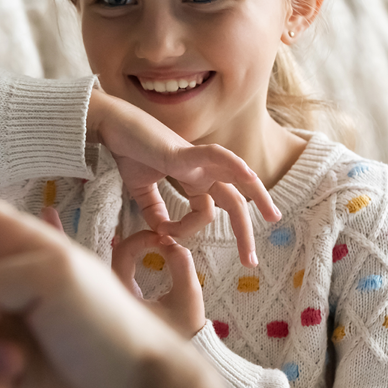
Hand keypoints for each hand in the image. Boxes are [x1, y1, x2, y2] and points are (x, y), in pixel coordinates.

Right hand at [87, 88, 279, 267]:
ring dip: (258, 196)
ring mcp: (196, 159)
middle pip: (233, 201)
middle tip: (251, 261)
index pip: (206, 212)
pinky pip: (216, 156)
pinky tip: (249, 175)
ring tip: (272, 217)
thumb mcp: (142, 191)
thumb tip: (162, 234)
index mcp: (193, 179)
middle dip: (245, 231)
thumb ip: (155, 211)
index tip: (164, 235)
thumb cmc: (129, 151)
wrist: (114, 126)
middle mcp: (201, 170)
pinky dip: (234, 164)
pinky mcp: (185, 151)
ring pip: (237, 179)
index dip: (187, 230)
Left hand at [111, 231, 205, 338]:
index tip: (163, 239)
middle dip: (141, 241)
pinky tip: (153, 256)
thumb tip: (170, 242)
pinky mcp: (124, 299)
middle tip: (163, 240)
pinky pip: (124, 270)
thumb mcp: (188, 295)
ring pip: (121, 261)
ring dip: (139, 249)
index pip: (123, 252)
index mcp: (124, 297)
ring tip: (161, 246)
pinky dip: (138, 258)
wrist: (179, 357)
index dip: (142, 238)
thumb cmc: (184, 328)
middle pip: (119, 254)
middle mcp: (113, 297)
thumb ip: (181, 264)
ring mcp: (117, 298)